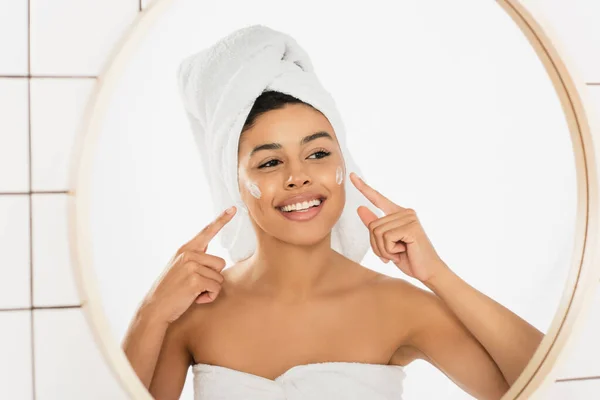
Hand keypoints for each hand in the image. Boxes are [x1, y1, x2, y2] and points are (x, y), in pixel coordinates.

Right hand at [139, 206, 236, 323]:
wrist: (155, 308)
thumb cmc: (170, 290)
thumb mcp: (178, 267)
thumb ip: (193, 256)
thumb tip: (206, 244)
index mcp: (185, 249)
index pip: (207, 231)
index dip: (222, 220)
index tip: (233, 208)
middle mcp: (188, 254)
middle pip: (221, 263)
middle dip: (213, 278)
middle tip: (195, 286)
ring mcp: (191, 266)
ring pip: (219, 277)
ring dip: (210, 289)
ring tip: (192, 293)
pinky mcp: (195, 280)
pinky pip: (216, 288)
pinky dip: (209, 297)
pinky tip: (195, 299)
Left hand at [349, 172, 445, 282]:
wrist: (428, 271)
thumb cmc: (408, 257)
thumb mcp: (386, 242)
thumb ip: (374, 225)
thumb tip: (360, 208)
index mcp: (398, 213)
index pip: (378, 198)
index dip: (364, 187)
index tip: (352, 176)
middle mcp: (404, 212)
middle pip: (373, 225)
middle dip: (378, 246)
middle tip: (393, 252)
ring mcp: (409, 218)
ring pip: (377, 232)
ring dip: (384, 249)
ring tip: (399, 252)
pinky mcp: (411, 227)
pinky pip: (386, 238)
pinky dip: (390, 251)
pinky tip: (403, 252)